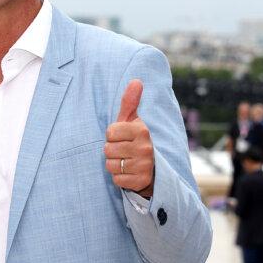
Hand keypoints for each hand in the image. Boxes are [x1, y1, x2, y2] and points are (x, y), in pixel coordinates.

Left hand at [105, 80, 154, 197]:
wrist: (155, 168)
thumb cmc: (137, 141)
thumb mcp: (133, 121)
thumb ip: (130, 102)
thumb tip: (136, 80)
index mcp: (142, 130)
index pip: (110, 132)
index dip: (112, 136)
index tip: (122, 138)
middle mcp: (145, 147)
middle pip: (107, 149)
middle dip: (112, 151)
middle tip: (124, 151)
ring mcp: (144, 165)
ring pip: (110, 165)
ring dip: (115, 165)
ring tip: (126, 162)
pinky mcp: (141, 181)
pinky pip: (117, 179)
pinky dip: (120, 178)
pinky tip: (129, 173)